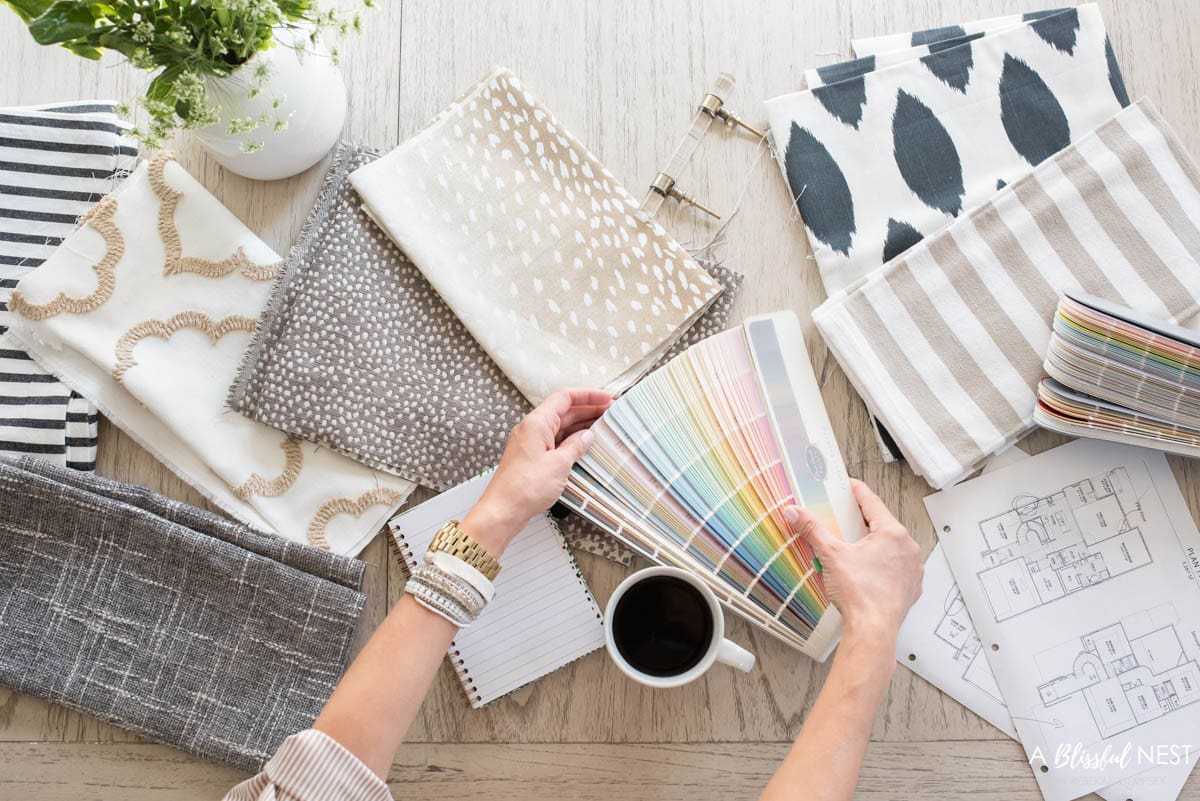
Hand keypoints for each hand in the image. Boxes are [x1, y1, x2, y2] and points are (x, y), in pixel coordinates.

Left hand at [460, 388, 611, 555]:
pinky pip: (555, 442)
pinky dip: (571, 440)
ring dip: (580, 425)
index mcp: (536, 423)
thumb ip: (575, 446)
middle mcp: (532, 429)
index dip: (587, 395)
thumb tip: (587, 436)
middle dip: (587, 410)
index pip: (564, 398)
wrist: (503, 511)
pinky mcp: (532, 458)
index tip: (606, 398)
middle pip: (563, 411)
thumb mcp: (559, 464)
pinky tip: (584, 445)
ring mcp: (531, 444)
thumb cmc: (524, 488)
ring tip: (602, 427)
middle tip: (610, 412)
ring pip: (560, 427)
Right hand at [783, 480, 921, 645]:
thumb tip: (796, 513)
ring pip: (891, 547)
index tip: (849, 486)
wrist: (873, 630)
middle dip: (862, 522)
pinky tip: (866, 572)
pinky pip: (896, 567)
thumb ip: (812, 530)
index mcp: (892, 533)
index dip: (857, 492)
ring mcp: (912, 568)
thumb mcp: (830, 555)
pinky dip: (882, 565)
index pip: (872, 502)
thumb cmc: (860, 595)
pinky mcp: (911, 586)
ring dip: (874, 544)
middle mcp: (907, 548)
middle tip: (845, 521)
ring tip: (854, 550)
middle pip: (882, 524)